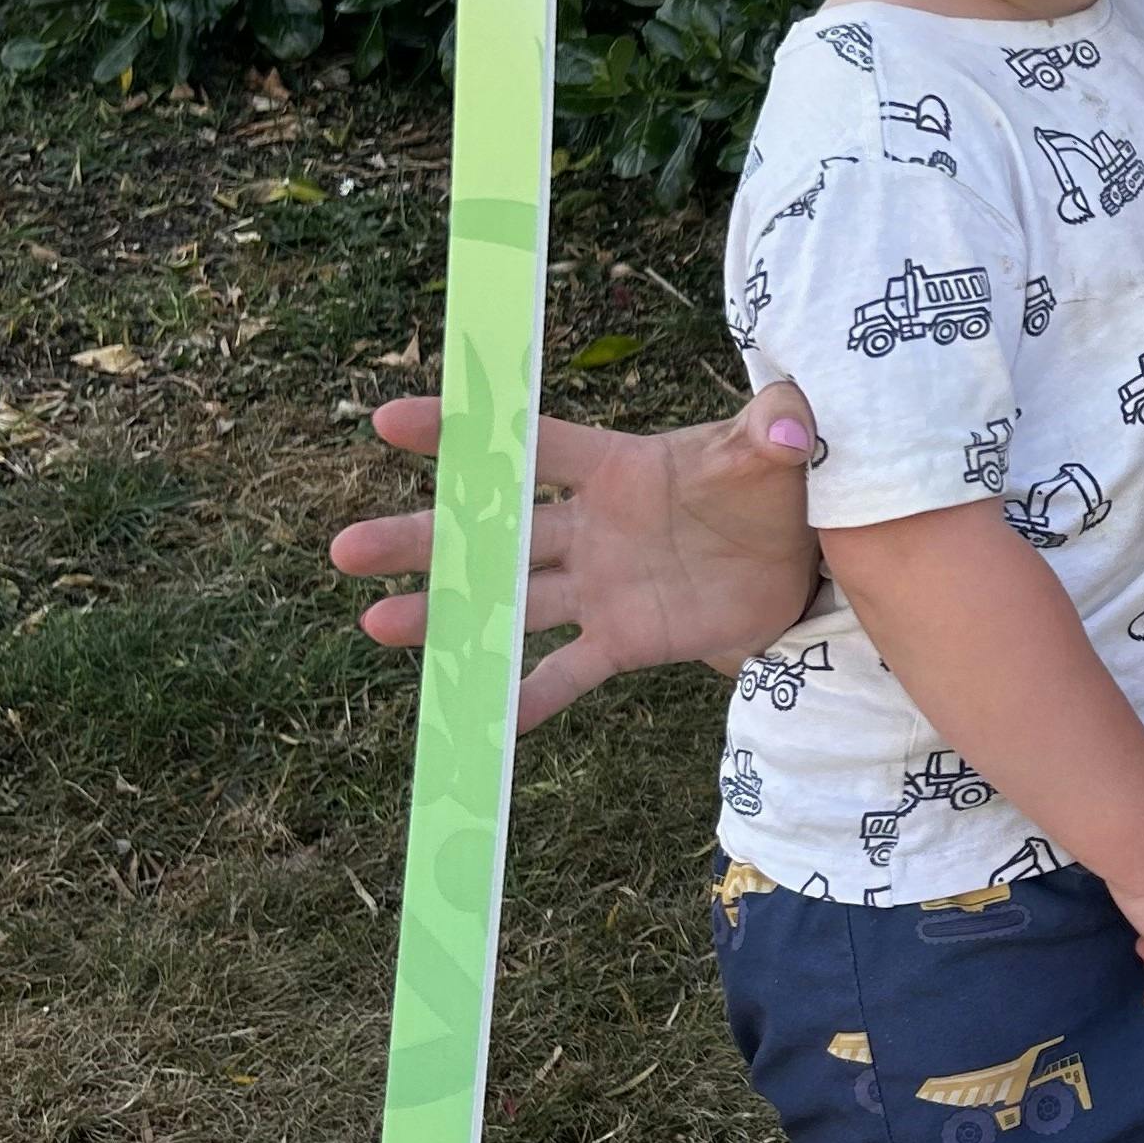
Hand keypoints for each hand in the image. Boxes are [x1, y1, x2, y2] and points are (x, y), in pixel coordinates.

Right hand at [329, 380, 823, 728]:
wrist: (797, 559)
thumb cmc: (774, 487)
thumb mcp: (781, 450)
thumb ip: (779, 427)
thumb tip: (793, 422)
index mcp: (617, 468)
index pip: (532, 443)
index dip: (466, 432)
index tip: (389, 421)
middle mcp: (592, 526)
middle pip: (495, 530)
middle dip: (421, 538)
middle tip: (346, 548)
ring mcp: (600, 585)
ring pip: (509, 600)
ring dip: (446, 614)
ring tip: (376, 625)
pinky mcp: (623, 638)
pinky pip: (566, 670)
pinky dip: (527, 695)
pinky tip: (478, 721)